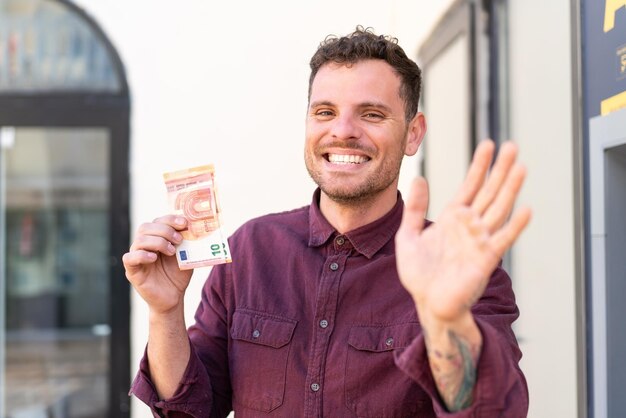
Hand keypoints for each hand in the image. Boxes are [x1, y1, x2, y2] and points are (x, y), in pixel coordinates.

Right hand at [122, 215, 192, 314]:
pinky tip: (154, 258)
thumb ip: (188, 242)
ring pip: (139, 240)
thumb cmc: (178, 275)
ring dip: (158, 242)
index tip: (184, 223)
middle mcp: (144, 245)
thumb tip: (196, 227)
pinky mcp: (132, 271)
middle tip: (179, 240)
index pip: (158, 221)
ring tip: (171, 252)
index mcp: (156, 238)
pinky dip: (141, 255)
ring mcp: (136, 257)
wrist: (173, 297)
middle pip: (146, 227)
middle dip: (165, 230)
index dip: (170, 219)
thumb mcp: (186, 255)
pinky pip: (129, 258)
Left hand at [395, 140, 530, 322]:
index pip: (470, 186)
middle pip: (489, 192)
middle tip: (512, 146)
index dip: (480, 166)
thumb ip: (415, 208)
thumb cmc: (419, 273)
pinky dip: (515, 225)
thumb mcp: (408, 235)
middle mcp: (469, 225)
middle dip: (500, 169)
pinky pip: (502, 239)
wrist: (428, 303)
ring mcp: (480, 240)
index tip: (488, 145)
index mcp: (452, 218)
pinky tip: (525, 209)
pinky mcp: (486, 259)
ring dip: (510, 189)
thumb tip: (419, 179)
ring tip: (521, 167)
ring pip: (499, 209)